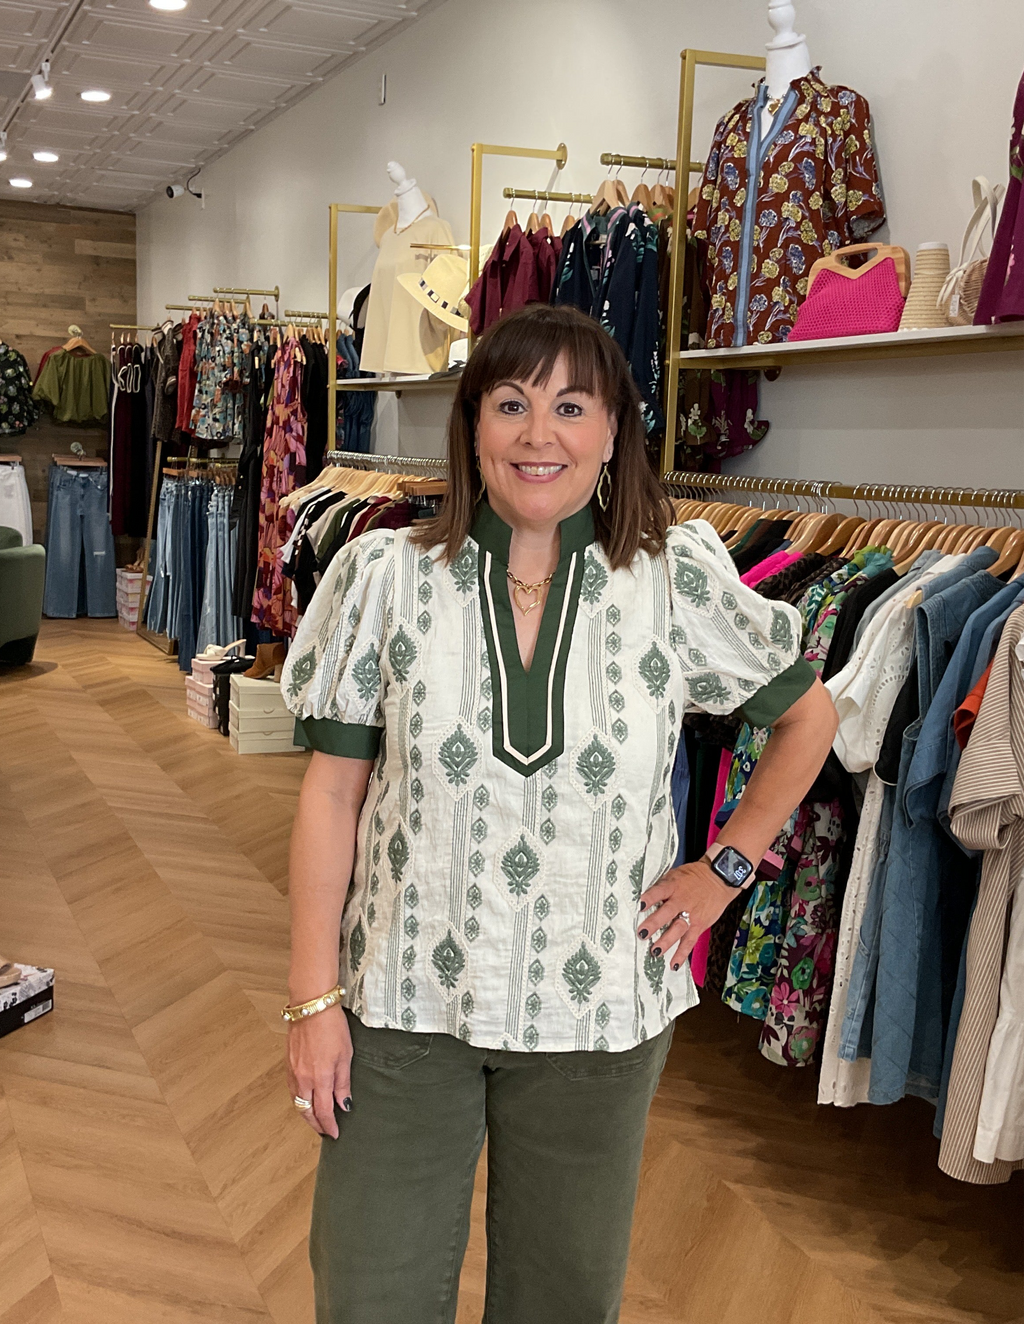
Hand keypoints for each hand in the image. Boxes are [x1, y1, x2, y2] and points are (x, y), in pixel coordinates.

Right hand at [286, 1003, 351, 1138]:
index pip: (323, 1112)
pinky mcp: (288, 1063)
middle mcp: (303, 1079)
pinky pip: (292, 1089)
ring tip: (316, 1118)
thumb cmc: (331, 1026)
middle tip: (324, 1131)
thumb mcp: (345, 1055)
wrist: (311, 1006)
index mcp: (320, 1078)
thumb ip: (343, 1082)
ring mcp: (292, 1071)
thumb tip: (344, 1104)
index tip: (334, 1133)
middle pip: (306, 1111)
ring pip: (297, 1101)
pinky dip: (299, 1099)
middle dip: (315, 1124)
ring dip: (306, 1113)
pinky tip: (305, 1098)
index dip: (329, 1126)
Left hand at [638, 861, 736, 970]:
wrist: (719, 879)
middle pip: (667, 912)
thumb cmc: (693, 877)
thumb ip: (661, 887)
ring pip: (678, 929)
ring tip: (654, 952)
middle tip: (642, 933)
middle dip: (654, 924)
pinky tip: (673, 964)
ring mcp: (691, 914)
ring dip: (666, 941)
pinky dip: (682, 954)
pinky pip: (689, 941)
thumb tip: (642, 900)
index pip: (660, 891)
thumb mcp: (675, 875)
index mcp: (673, 886)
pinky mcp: (699, 925)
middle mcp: (681, 901)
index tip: (640, 905)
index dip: (650, 898)